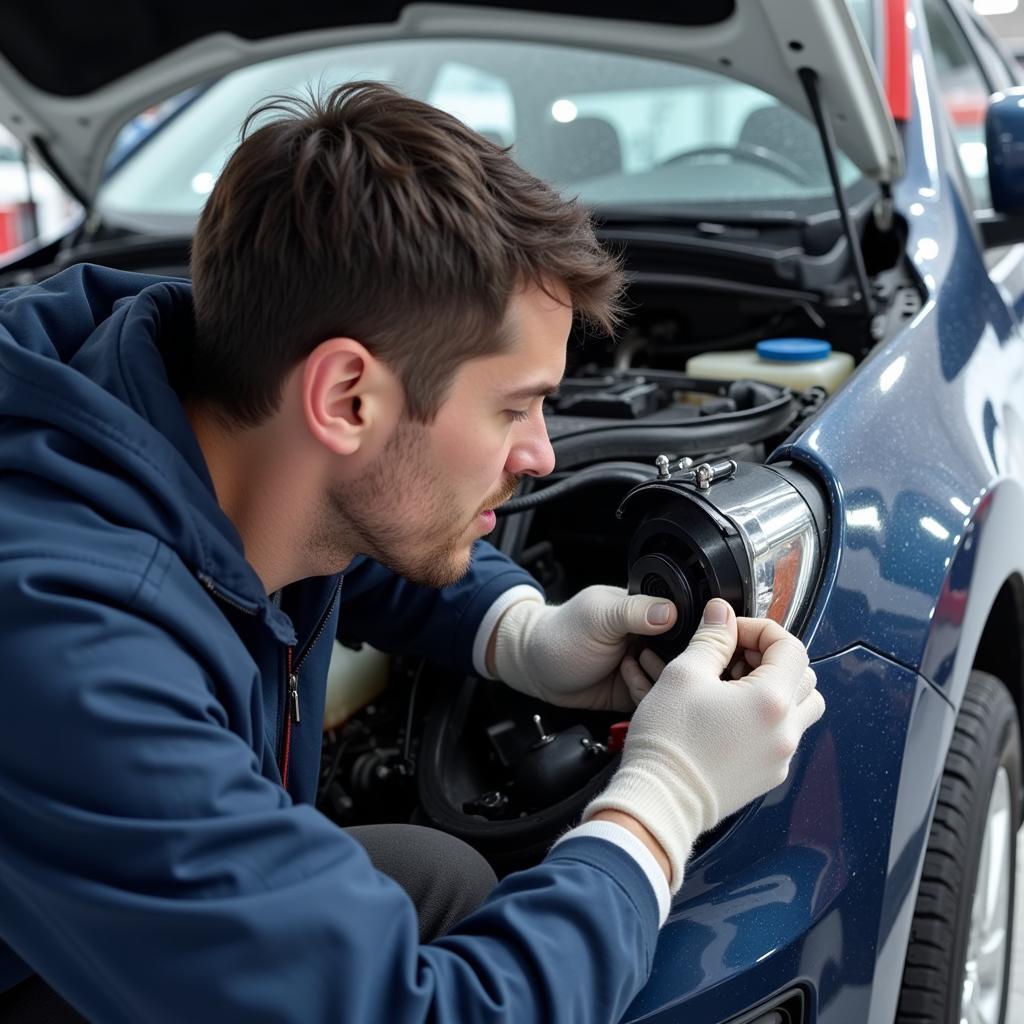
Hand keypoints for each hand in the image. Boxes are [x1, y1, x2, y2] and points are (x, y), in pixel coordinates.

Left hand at [490, 585, 677, 710]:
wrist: (536, 668)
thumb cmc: (561, 634)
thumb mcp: (597, 617)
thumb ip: (634, 612)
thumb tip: (671, 611)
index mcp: (648, 611)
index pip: (688, 622)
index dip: (690, 636)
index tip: (677, 644)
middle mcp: (652, 639)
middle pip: (687, 655)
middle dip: (675, 664)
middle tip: (647, 660)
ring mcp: (646, 666)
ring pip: (675, 680)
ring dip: (656, 680)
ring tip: (629, 670)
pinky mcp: (638, 691)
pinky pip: (657, 699)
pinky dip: (647, 697)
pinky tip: (627, 686)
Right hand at [583, 598, 823, 890]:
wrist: (659, 801)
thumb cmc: (669, 743)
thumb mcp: (684, 675)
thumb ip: (711, 639)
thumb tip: (722, 614)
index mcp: (771, 701)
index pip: (790, 646)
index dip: (760, 629)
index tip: (731, 632)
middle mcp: (785, 730)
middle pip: (803, 675)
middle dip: (770, 657)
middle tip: (733, 656)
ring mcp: (780, 756)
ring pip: (801, 708)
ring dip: (777, 688)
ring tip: (737, 686)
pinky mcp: (768, 774)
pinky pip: (783, 735)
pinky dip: (767, 717)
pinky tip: (730, 716)